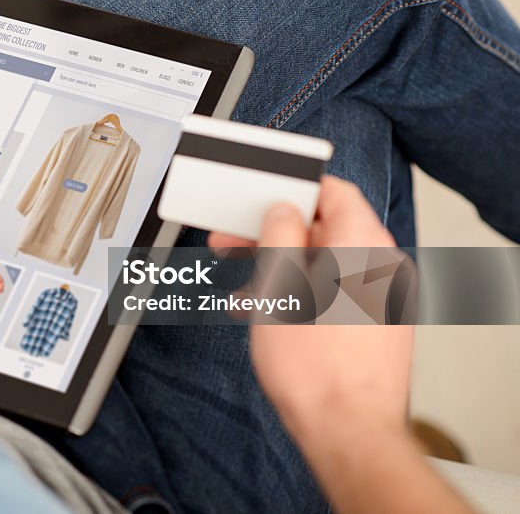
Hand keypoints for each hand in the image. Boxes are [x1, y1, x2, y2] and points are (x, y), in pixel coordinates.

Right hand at [208, 176, 410, 438]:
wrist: (348, 430)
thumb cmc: (314, 366)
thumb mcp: (278, 284)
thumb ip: (279, 235)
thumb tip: (281, 213)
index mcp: (362, 242)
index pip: (331, 190)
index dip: (289, 189)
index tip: (258, 196)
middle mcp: (382, 264)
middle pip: (325, 228)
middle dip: (274, 233)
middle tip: (234, 240)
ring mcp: (384, 296)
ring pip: (327, 263)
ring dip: (283, 266)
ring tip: (245, 285)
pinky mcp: (379, 325)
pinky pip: (337, 292)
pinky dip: (303, 292)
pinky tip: (270, 312)